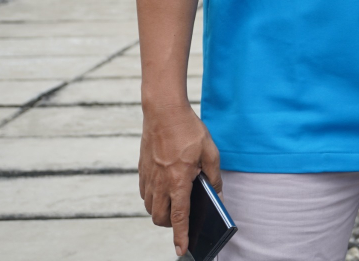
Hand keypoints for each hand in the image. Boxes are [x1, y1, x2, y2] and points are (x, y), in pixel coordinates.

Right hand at [139, 102, 221, 256]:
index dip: (181, 235)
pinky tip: (164, 188)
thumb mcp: (211, 152)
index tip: (181, 249)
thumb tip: (217, 194)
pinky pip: (144, 193)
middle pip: (160, 217)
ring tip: (174, 202)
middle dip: (169, 224)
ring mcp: (148, 177)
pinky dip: (153, 198)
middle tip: (181, 219)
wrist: (163, 111)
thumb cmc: (189, 130)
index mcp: (179, 180)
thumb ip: (214, 176)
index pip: (179, 216)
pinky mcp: (141, 170)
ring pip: (150, 207)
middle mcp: (160, 182)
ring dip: (160, 211)